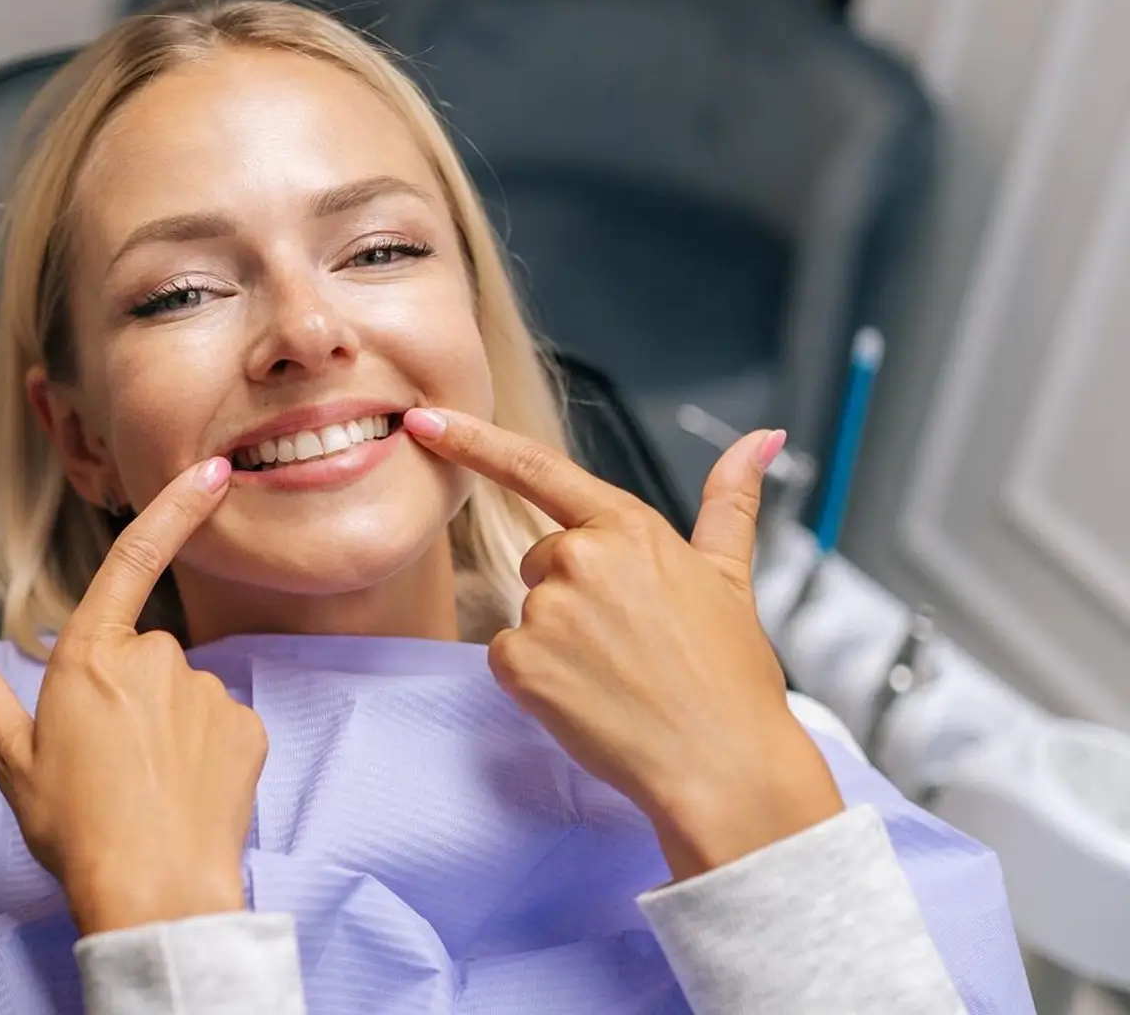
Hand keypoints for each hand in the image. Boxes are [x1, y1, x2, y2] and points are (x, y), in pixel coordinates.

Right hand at [0, 457, 267, 934]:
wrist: (155, 893)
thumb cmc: (77, 831)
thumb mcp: (15, 765)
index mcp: (89, 659)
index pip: (133, 560)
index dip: (175, 509)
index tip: (213, 472)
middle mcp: (154, 661)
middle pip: (143, 654)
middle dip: (129, 693)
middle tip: (107, 762)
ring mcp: (204, 694)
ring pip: (182, 693)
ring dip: (167, 726)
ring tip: (145, 789)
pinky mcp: (246, 729)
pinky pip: (220, 727)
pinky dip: (204, 753)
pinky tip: (184, 795)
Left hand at [404, 408, 842, 879]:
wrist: (723, 766)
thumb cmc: (730, 679)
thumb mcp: (731, 577)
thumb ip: (730, 501)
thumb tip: (762, 438)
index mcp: (630, 527)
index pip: (537, 469)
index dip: (472, 440)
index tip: (425, 420)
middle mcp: (582, 557)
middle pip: (541, 559)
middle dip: (571, 594)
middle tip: (631, 643)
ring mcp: (547, 610)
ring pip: (527, 611)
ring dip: (559, 640)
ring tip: (619, 675)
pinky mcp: (520, 661)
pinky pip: (507, 656)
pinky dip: (538, 680)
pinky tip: (589, 698)